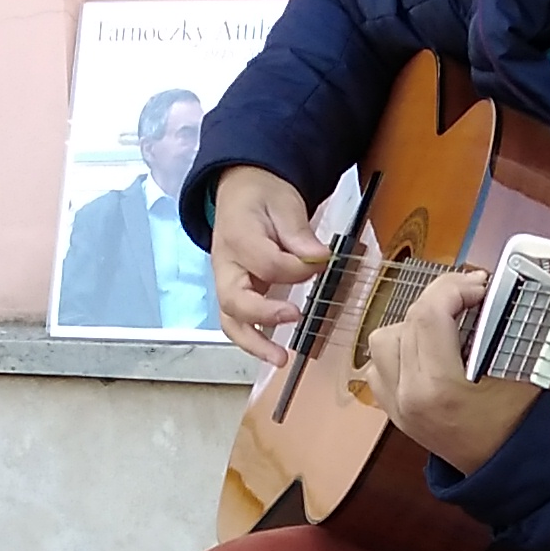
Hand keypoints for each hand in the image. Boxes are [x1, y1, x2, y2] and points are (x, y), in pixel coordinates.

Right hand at [211, 165, 330, 365]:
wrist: (243, 191)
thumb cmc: (263, 196)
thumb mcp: (284, 202)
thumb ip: (298, 232)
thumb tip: (318, 257)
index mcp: (237, 236)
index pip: (268, 263)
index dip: (299, 267)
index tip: (324, 261)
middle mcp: (225, 265)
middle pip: (234, 299)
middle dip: (264, 314)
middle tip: (294, 316)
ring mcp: (227, 283)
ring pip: (230, 320)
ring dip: (253, 343)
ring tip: (280, 358)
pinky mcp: (235, 294)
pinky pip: (238, 322)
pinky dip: (254, 341)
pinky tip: (275, 353)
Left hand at [361, 264, 539, 472]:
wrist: (505, 472)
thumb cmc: (517, 428)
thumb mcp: (518, 371)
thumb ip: (499, 327)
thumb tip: (488, 290)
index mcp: (437, 388)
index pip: (428, 313)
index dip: (454, 288)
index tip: (478, 286)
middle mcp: (407, 396)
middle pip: (406, 320)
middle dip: (441, 300)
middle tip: (471, 298)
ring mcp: (396, 405)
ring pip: (384, 339)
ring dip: (414, 324)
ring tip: (446, 327)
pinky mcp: (393, 409)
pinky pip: (379, 364)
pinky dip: (400, 349)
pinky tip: (428, 351)